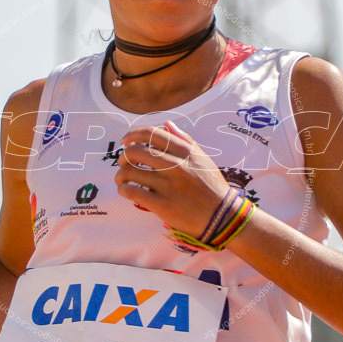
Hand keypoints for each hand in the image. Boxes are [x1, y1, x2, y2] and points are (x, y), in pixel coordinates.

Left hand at [114, 120, 230, 236]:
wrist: (222, 217)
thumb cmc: (212, 187)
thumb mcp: (203, 159)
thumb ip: (185, 140)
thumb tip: (167, 124)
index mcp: (185, 152)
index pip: (151, 134)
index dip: (133, 135)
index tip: (125, 141)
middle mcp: (175, 165)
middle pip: (135, 152)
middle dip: (123, 156)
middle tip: (122, 163)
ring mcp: (168, 185)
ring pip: (130, 172)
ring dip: (120, 175)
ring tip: (122, 179)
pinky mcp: (162, 205)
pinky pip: (132, 192)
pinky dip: (124, 190)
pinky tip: (126, 191)